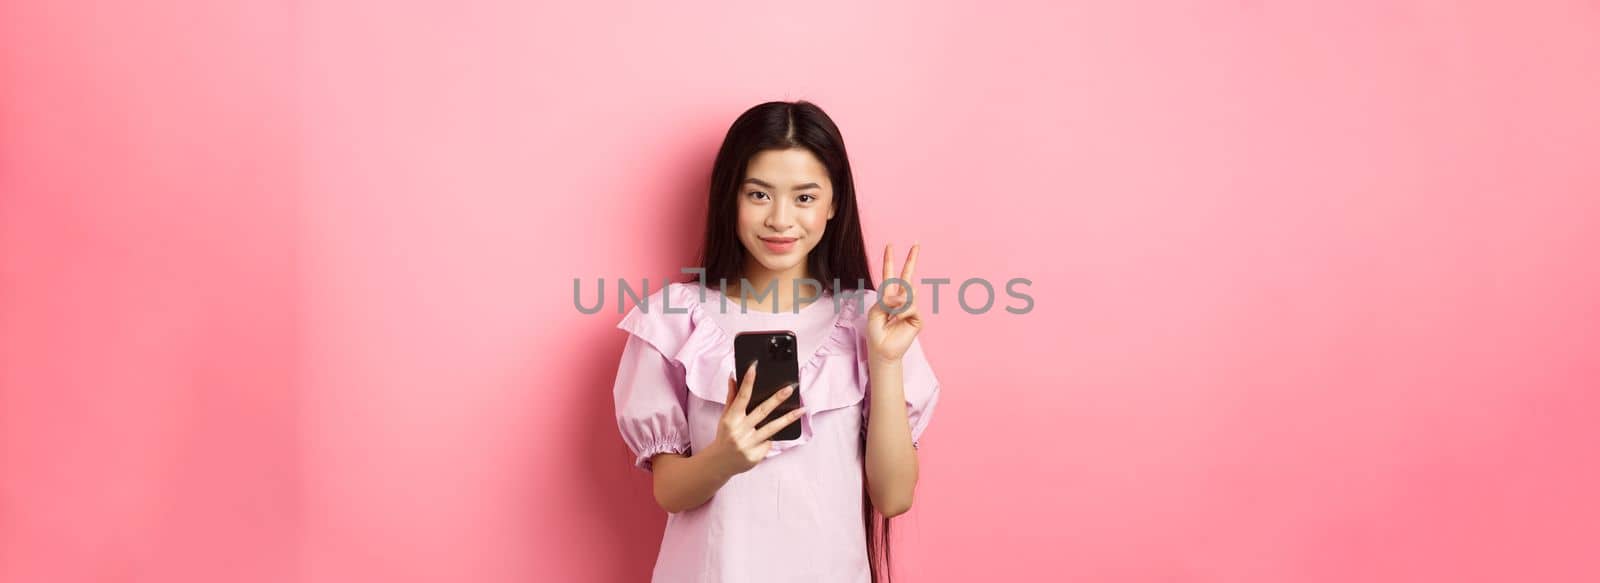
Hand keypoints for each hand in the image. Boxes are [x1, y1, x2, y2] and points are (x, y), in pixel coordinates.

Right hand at [702, 361, 804, 477]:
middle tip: (790, 388)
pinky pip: (769, 443)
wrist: (719, 463)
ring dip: (788, 418)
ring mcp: (748, 444)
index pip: (741, 397)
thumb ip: (731, 397)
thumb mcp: (725, 417)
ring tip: (802, 410)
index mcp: (731, 419)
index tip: (754, 367)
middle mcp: (739, 431)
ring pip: (772, 428)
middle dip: (777, 399)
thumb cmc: (725, 436)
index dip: (748, 382)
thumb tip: (734, 377)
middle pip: (762, 411)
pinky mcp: (756, 455)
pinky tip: (768, 437)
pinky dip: (770, 438)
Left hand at [867, 242, 922, 363]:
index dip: (890, 261)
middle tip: (916, 244)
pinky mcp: (917, 318)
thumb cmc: (876, 331)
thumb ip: (888, 300)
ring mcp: (910, 308)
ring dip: (897, 304)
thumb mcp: (876, 311)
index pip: (890, 275)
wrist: (882, 349)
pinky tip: (898, 320)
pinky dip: (902, 312)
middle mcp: (901, 299)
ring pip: (908, 295)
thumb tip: (905, 296)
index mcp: (888, 296)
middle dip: (912, 260)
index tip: (889, 246)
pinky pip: (911, 307)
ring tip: (891, 317)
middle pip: (907, 275)